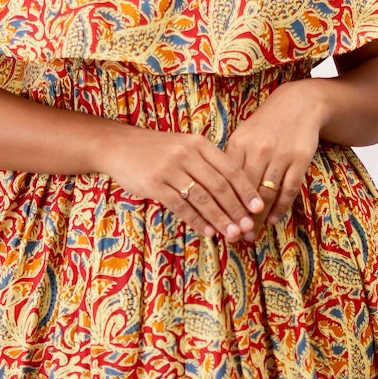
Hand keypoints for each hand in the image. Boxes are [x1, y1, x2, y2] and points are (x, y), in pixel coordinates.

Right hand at [96, 125, 267, 241]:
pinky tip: (208, 232)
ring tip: (232, 234)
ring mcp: (170, 168)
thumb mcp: (185, 147)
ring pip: (203, 198)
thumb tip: (234, 196)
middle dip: (236, 209)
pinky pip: (181, 206)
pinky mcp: (154, 184)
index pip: (230, 169)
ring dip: (220, 218)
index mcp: (199, 144)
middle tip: (249, 227)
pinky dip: (197, 221)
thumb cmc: (157, 151)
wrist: (119, 146)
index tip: (259, 208)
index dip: (246, 190)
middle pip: (219, 186)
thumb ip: (207, 165)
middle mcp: (187, 154)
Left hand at [223, 78, 325, 229]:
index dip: (220, 203)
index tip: (215, 221)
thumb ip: (231, 160)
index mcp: (239, 143)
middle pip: (244, 190)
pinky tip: (273, 220)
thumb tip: (214, 190)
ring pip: (266, 193)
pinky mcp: (300, 159)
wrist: (298, 104)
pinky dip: (280, 207)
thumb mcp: (243, 136)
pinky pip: (288, 189)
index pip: (226, 180)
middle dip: (238, 216)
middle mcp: (258, 149)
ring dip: (258, 217)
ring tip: (251, 234)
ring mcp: (280, 155)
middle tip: (232, 236)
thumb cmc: (265, 124)